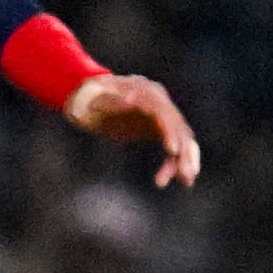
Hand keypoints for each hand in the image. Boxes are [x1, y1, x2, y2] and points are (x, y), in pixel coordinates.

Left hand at [65, 73, 202, 188]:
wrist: (86, 97)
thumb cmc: (88, 98)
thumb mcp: (95, 98)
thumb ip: (112, 100)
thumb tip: (130, 99)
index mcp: (146, 91)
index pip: (165, 112)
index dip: (171, 131)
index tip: (173, 151)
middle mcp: (158, 101)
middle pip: (178, 127)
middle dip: (184, 152)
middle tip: (186, 175)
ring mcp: (160, 115)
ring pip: (180, 138)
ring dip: (184, 160)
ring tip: (186, 181)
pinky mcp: (157, 128)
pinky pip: (173, 146)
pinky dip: (176, 162)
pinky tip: (182, 180)